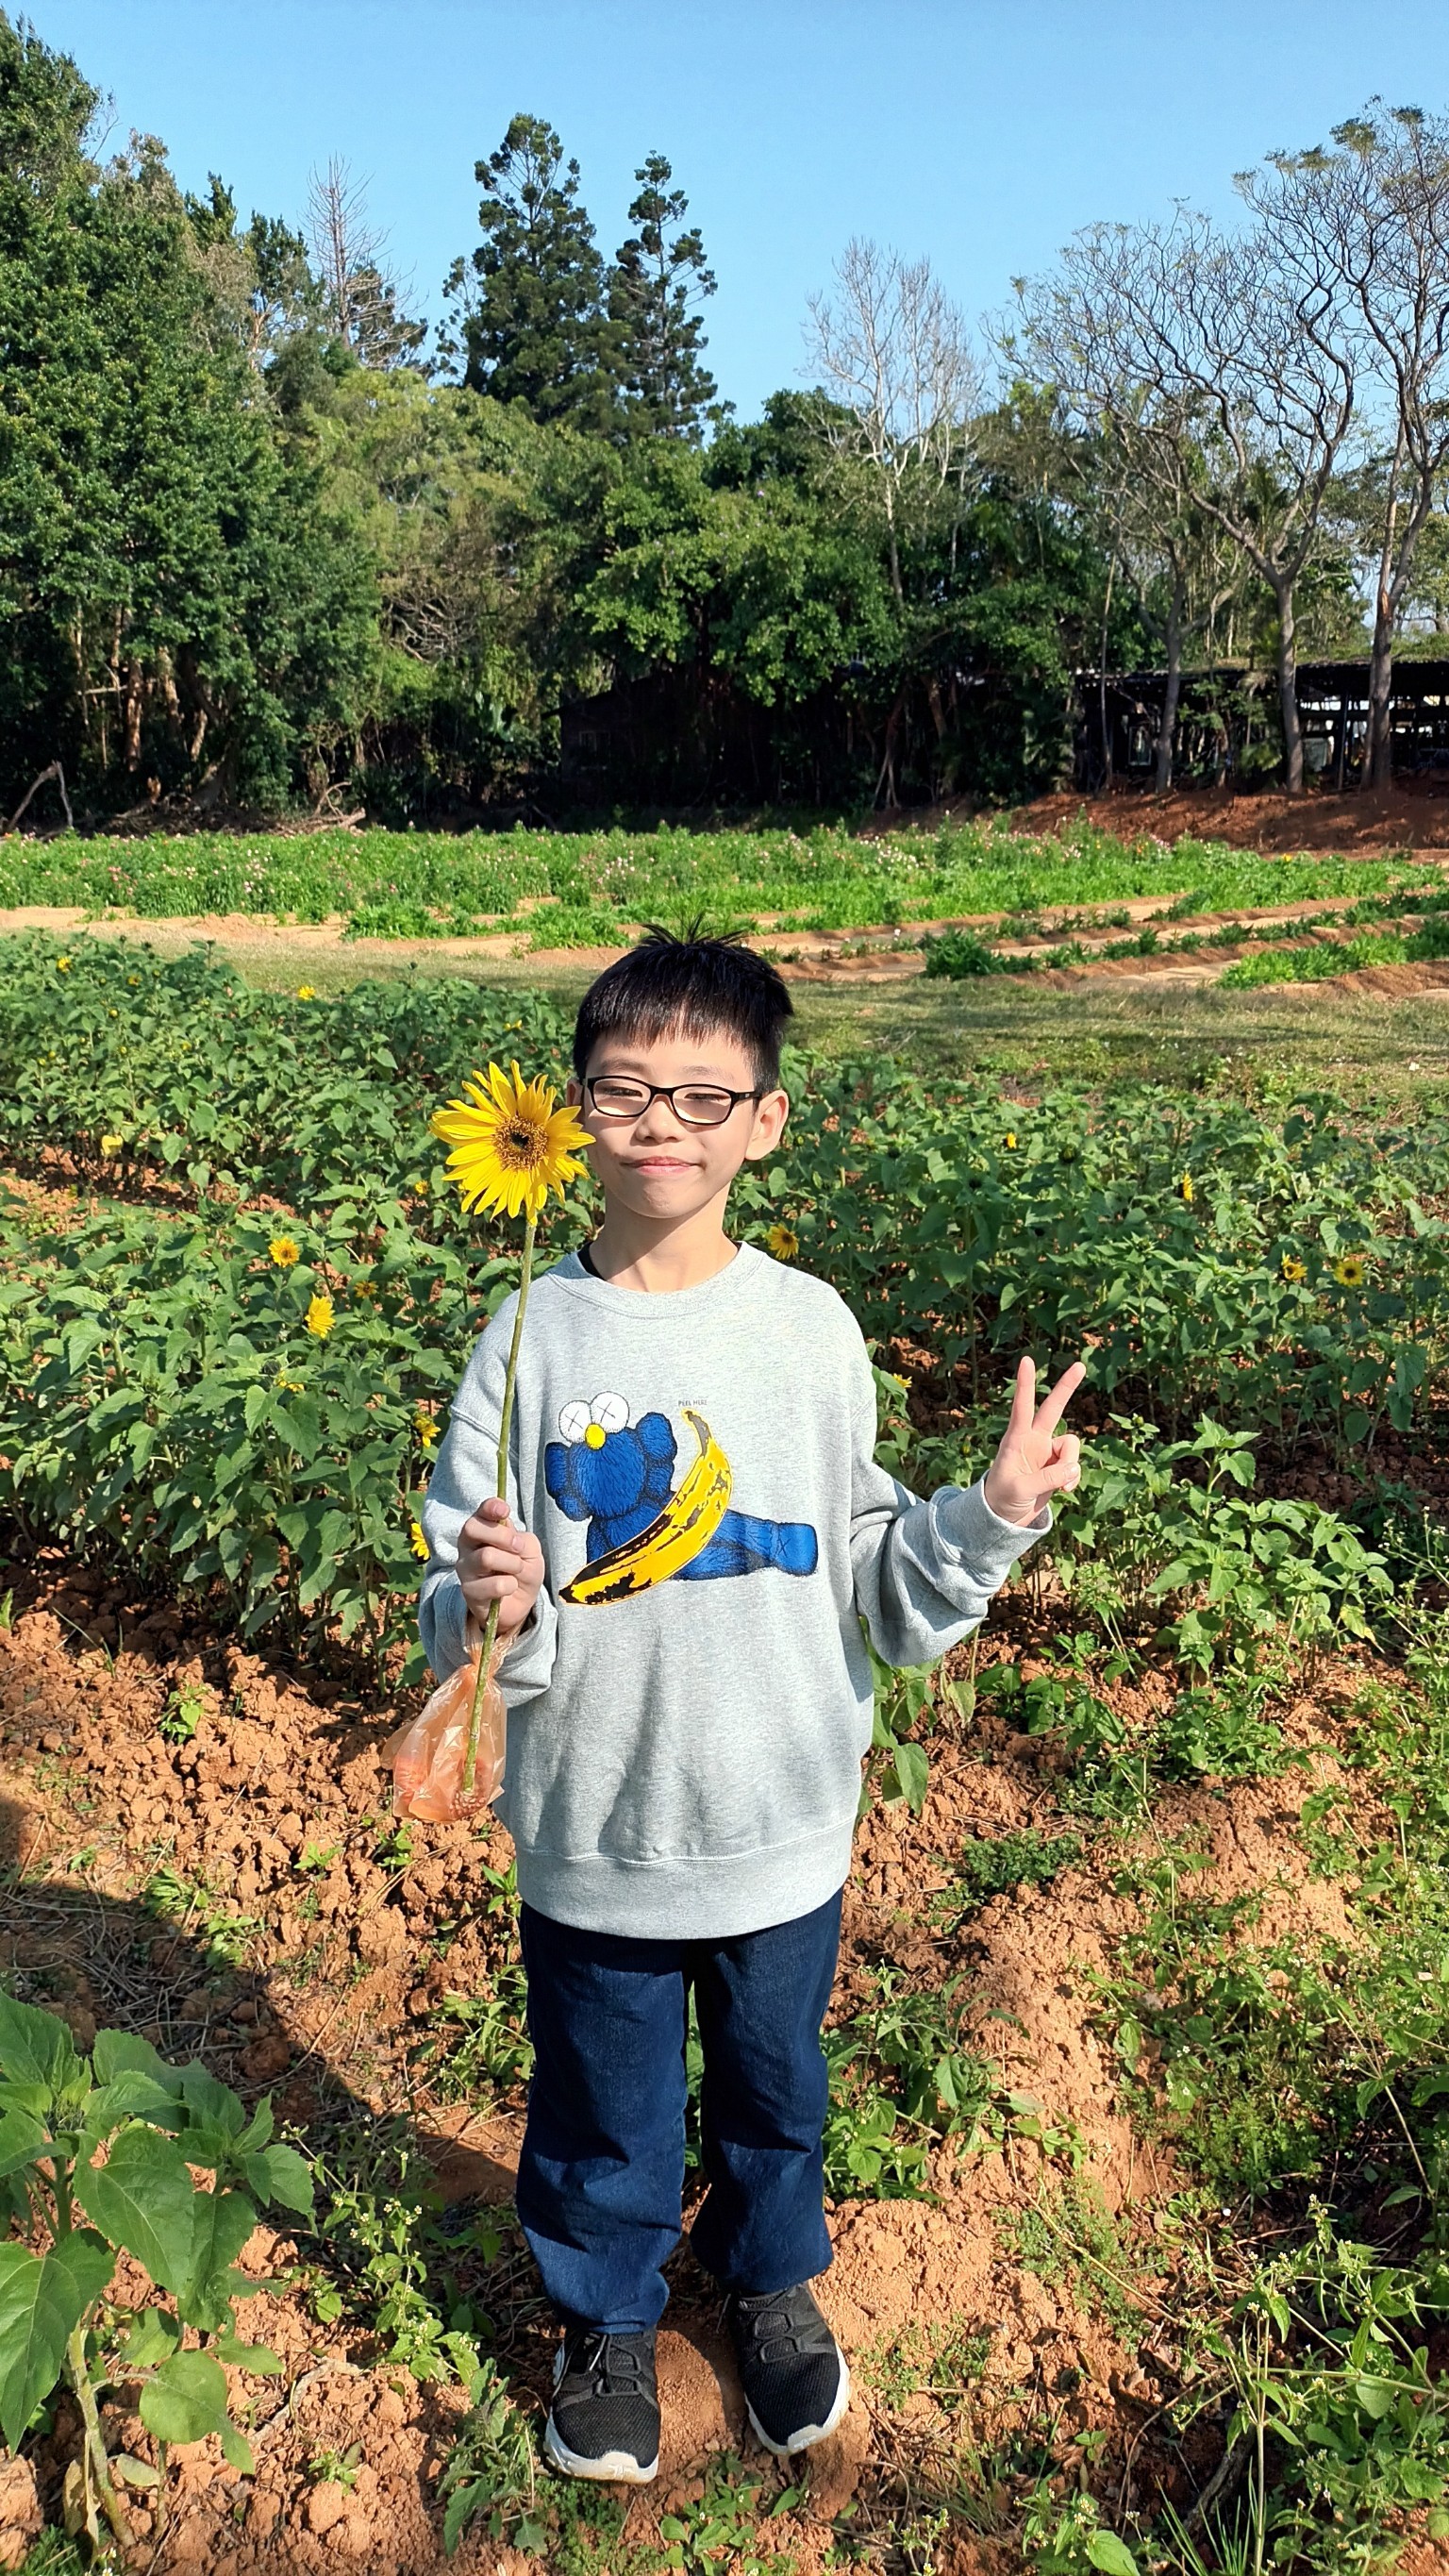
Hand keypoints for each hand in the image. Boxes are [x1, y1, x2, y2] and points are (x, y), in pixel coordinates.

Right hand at [458, 1497, 544, 1641]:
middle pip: (472, 1528)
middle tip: (518, 1548)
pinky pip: (494, 1585)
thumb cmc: (521, 1569)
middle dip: (502, 1536)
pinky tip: (509, 1588)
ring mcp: (465, 1568)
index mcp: (482, 1529)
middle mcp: (467, 1545)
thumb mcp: (530, 1550)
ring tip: (516, 1570)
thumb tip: (512, 1539)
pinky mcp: (469, 1591)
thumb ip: (523, 1539)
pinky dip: (510, 1585)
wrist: (519, 1603)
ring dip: (512, 1563)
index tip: (505, 1511)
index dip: (490, 1507)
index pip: (480, 1511)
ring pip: (486, 1557)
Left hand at [982, 1357, 1084, 1527]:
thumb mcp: (1020, 1490)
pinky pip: (1074, 1466)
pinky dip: (1072, 1478)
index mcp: (1017, 1440)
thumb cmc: (1002, 1500)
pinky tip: (1063, 1491)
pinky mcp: (1058, 1467)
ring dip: (1071, 1465)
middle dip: (1067, 1387)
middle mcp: (1034, 1440)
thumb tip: (1073, 1469)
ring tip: (1060, 1487)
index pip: (1022, 1407)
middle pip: (1053, 1408)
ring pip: (1072, 1446)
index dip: (1025, 1385)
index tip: (1027, 1361)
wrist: (1004, 1519)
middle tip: (1079, 1365)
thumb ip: (1047, 1478)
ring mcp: (1047, 1453)